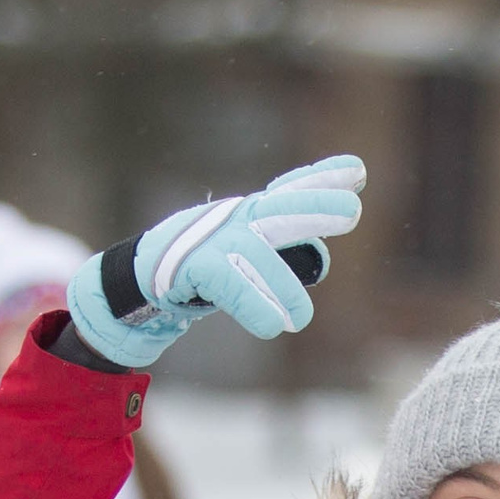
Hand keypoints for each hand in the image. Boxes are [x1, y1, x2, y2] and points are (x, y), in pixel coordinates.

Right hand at [67, 155, 367, 367]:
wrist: (142, 283)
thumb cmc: (204, 270)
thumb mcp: (246, 256)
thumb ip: (283, 253)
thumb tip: (322, 255)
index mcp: (250, 216)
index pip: (289, 193)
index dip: (320, 181)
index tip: (357, 172)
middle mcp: (234, 220)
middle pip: (278, 210)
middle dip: (315, 207)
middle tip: (353, 211)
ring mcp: (211, 239)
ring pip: (254, 254)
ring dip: (283, 288)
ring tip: (300, 321)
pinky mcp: (191, 265)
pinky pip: (228, 282)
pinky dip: (254, 305)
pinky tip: (273, 326)